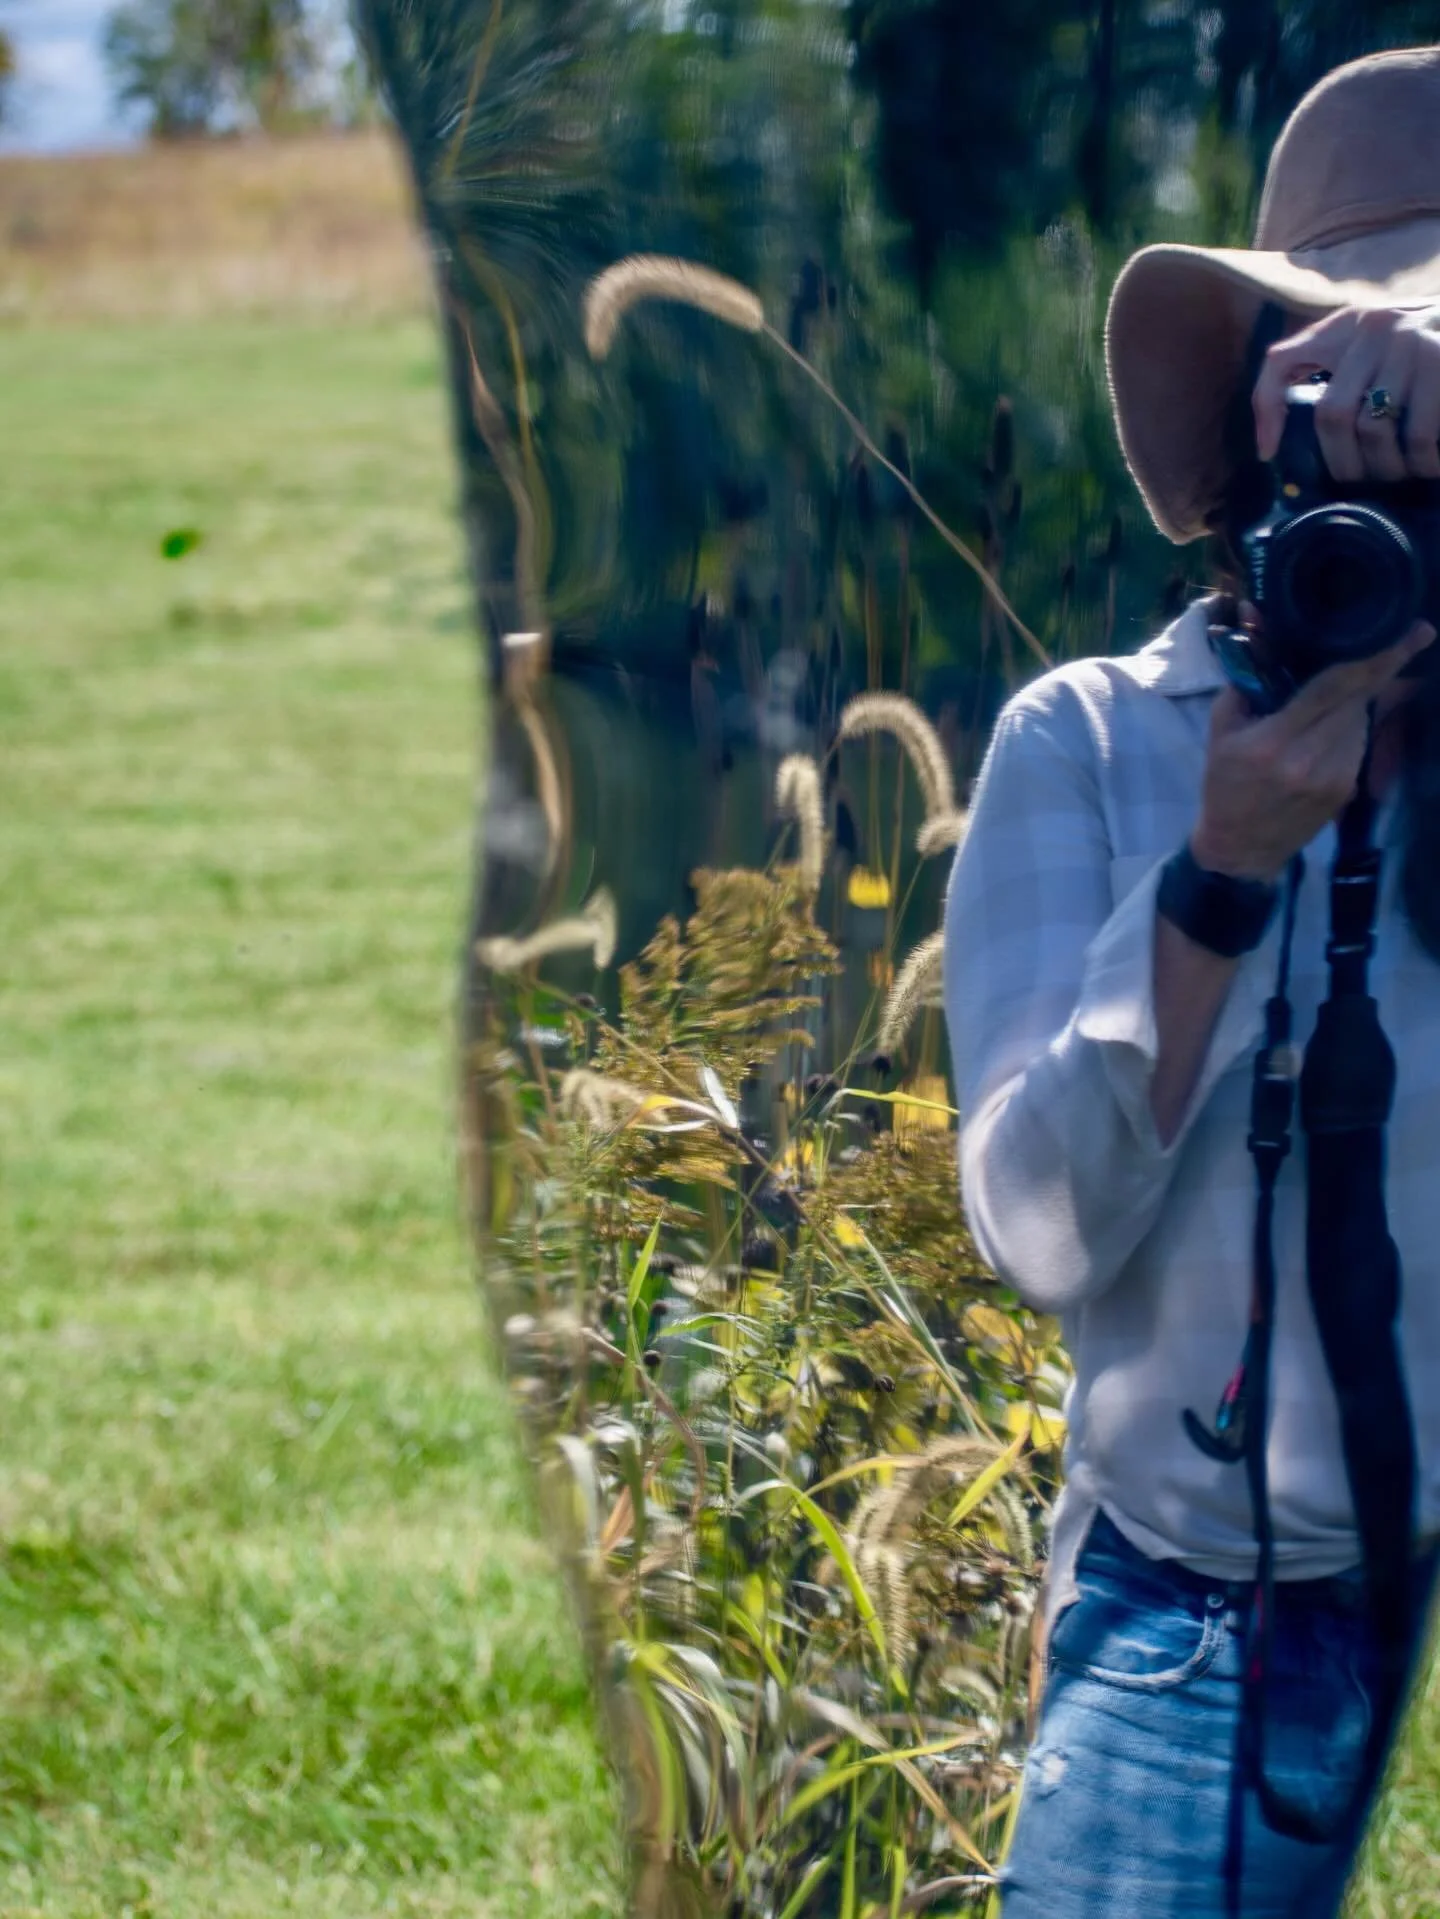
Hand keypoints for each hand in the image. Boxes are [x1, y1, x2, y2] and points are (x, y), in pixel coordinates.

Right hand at [1190, 618, 1434, 882]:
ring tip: (1330, 699)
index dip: (1379, 656)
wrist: (1241, 849)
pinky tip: (1326, 731)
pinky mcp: (1348, 789)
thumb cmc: (1224, 787)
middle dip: (1383, 666)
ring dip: (1355, 699)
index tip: (1415, 632)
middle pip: (1360, 697)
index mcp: (1274, 742)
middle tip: (1406, 637)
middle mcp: (1311, 759)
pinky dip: (1348, 726)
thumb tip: (1255, 623)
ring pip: (1361, 717)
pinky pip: (1357, 741)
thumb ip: (1243, 681)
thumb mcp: (1220, 732)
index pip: (1336, 686)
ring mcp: (1335, 777)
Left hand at [1252, 304, 1439, 480]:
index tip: (1269, 454)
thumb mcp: (1381, 342)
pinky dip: (1422, 463)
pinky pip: (1418, 434)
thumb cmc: (1431, 343)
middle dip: (1343, 461)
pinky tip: (1430, 468)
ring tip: (1400, 477)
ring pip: (1373, 429)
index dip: (1267, 410)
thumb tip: (1283, 441)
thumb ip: (1342, 369)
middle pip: (1331, 415)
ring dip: (1386, 467)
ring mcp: (1411, 342)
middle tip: (1359, 482)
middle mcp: (1373, 327)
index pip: (1281, 361)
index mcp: (1347, 325)